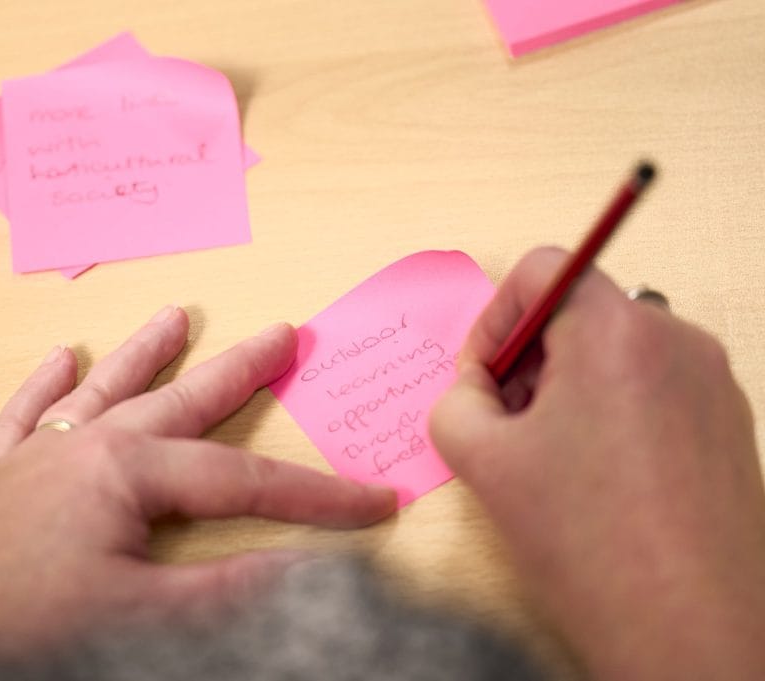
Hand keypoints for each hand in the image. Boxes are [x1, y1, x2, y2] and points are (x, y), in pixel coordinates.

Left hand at [0, 306, 395, 657]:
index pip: (242, 480)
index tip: (372, 501)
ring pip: (104, 391)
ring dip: (144, 355)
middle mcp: (83, 447)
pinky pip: (22, 418)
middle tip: (282, 334)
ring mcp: (34, 458)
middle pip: (180, 403)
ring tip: (176, 315)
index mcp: (125, 473)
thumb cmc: (16, 627)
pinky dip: (40, 387)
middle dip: (239, 373)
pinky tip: (54, 356)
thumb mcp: (137, 615)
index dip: (315, 496)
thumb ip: (224, 591)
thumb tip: (306, 572)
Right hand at [430, 248, 764, 680]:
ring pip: (617, 351)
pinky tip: (596, 477)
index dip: (496, 316)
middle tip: (504, 421)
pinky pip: (654, 386)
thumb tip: (475, 388)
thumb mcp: (480, 459)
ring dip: (568, 386)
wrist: (687, 629)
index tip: (485, 375)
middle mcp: (674, 340)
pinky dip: (612, 411)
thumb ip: (456, 400)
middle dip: (529, 357)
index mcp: (614, 332)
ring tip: (549, 458)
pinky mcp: (728, 423)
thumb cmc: (585, 540)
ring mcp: (711, 382)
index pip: (544, 268)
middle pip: (580, 310)